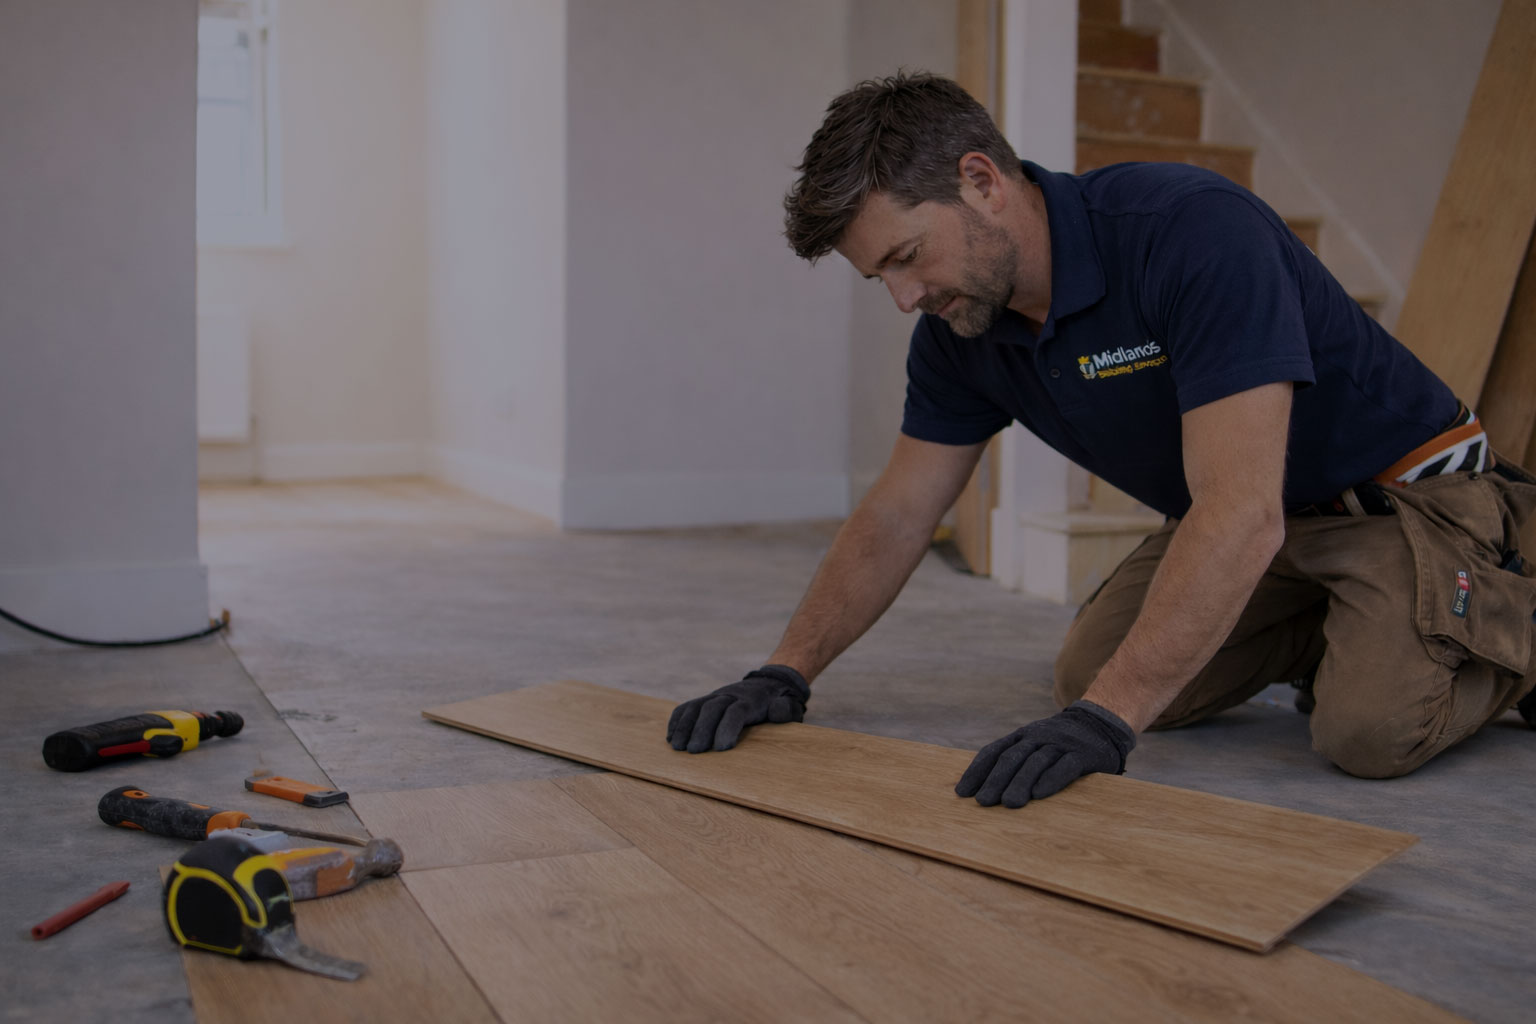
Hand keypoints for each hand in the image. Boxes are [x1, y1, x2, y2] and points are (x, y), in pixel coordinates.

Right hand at [666, 665, 810, 752]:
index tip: (721, 748)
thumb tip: (775, 711)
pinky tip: (671, 736)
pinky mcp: (706, 700)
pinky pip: (687, 706)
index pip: (736, 711)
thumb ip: (785, 709)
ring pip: (696, 706)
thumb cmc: (779, 702)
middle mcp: (730, 695)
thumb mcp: (790, 705)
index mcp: (752, 700)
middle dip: (701, 730)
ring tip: (677, 747)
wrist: (769, 682)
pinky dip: (677, 720)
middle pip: (712, 708)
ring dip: (684, 726)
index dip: (727, 728)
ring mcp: (716, 696)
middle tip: (694, 752)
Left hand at [954, 701, 1135, 807]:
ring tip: (1009, 804)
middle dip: (995, 780)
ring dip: (1020, 783)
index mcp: (1021, 736)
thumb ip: (1013, 760)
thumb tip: (982, 790)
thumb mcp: (1034, 744)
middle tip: (983, 802)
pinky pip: (1065, 766)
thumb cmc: (1059, 743)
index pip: (993, 752)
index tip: (962, 793)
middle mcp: (1037, 737)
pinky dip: (1051, 779)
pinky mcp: (1082, 755)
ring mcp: (1060, 744)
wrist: (1099, 724)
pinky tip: (1040, 794)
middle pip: (1012, 758)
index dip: (977, 772)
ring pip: (1035, 762)